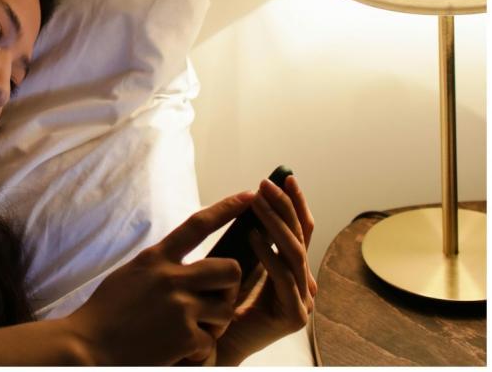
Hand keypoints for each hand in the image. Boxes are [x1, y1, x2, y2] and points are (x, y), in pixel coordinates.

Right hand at [63, 191, 256, 365]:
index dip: (226, 208)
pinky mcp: (184, 338)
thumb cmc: (105, 313)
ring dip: (216, 322)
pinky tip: (179, 352)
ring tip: (193, 330)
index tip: (249, 196)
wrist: (87, 347)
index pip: (198, 225)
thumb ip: (159, 266)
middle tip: (216, 299)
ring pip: (226, 308)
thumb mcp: (130, 275)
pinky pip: (210, 342)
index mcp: (156, 258)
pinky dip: (199, 351)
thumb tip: (185, 264)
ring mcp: (180, 308)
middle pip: (230, 269)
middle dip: (230, 285)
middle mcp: (171, 278)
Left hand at [216, 175, 316, 364]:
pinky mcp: (293, 316)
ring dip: (275, 223)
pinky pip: (283, 278)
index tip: (286, 177)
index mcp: (295, 270)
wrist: (215, 343)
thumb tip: (252, 200)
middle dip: (285, 207)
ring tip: (258, 202)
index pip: (301, 230)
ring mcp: (303, 301)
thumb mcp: (240, 263)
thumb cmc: (224, 302)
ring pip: (293, 253)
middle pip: (301, 237)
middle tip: (268, 184)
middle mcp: (304, 284)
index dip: (295, 203)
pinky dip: (267, 254)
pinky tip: (252, 236)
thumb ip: (253, 241)